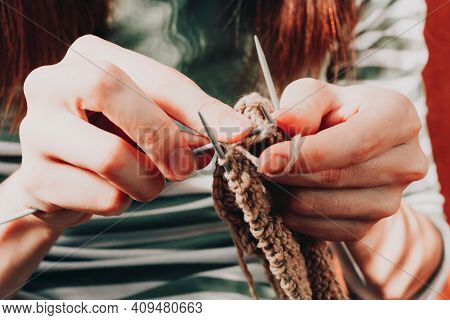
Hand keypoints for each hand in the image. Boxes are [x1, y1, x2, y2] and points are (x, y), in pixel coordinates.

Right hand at [13, 35, 251, 229]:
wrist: (61, 178)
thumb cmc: (112, 140)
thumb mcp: (148, 118)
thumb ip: (186, 120)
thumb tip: (237, 130)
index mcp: (90, 56)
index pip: (156, 78)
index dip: (201, 107)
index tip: (238, 131)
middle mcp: (53, 81)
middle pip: (118, 97)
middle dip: (166, 141)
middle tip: (185, 168)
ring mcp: (37, 127)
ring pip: (113, 157)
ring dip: (146, 182)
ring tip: (142, 180)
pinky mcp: (34, 174)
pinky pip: (103, 196)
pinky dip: (122, 202)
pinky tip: (110, 191)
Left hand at [259, 78, 427, 240]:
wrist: (349, 148)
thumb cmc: (332, 115)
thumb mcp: (317, 96)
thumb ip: (302, 103)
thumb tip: (285, 120)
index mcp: (398, 118)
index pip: (354, 144)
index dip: (306, 155)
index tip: (266, 160)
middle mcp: (406, 161)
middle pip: (337, 178)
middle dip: (289, 175)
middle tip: (260, 167)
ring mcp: (392, 199)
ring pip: (325, 208)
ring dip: (288, 196)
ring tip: (273, 178)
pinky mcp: (370, 225)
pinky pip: (324, 230)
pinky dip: (296, 216)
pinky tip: (287, 196)